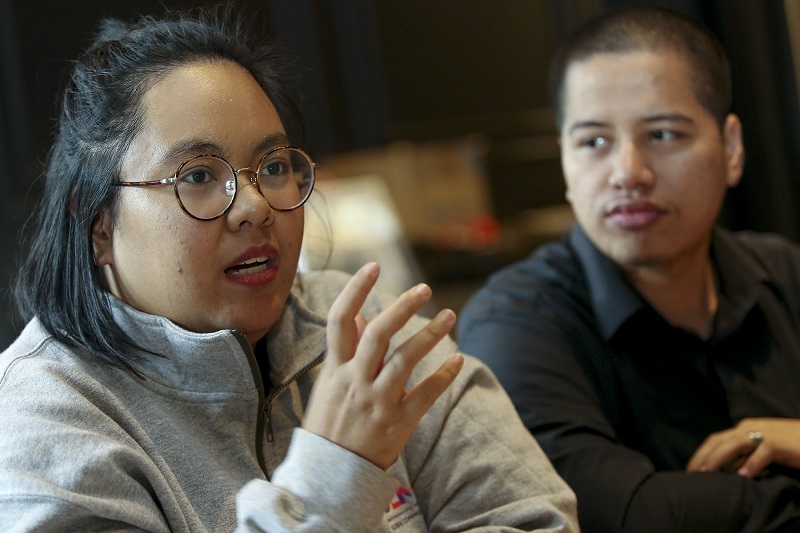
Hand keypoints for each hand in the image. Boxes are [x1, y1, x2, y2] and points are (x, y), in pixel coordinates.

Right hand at [302, 262, 463, 469]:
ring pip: (405, 360)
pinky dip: (443, 377)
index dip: (355, 290)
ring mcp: (377, 403)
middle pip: (379, 335)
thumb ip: (346, 350)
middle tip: (425, 288)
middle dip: (402, 308)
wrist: (329, 477)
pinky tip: (458, 359)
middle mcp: (355, 382)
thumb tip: (362, 316)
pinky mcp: (398, 423)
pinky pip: (425, 395)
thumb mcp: (328, 385)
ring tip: (450, 315)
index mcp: (334, 370)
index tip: (373, 266)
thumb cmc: (328, 426)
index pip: (340, 320)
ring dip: (429, 335)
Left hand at [686, 418, 799, 476]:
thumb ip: (745, 455)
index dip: (701, 454)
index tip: (690, 471)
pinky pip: (763, 451)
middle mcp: (749, 428)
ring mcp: (765, 433)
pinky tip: (744, 476)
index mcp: (744, 429)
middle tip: (692, 475)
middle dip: (703, 457)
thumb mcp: (762, 449)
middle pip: (718, 440)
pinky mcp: (780, 443)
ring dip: (719, 458)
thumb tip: (729, 470)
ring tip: (708, 474)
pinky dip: (752, 463)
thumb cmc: (789, 445)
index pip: (715, 440)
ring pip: (734, 443)